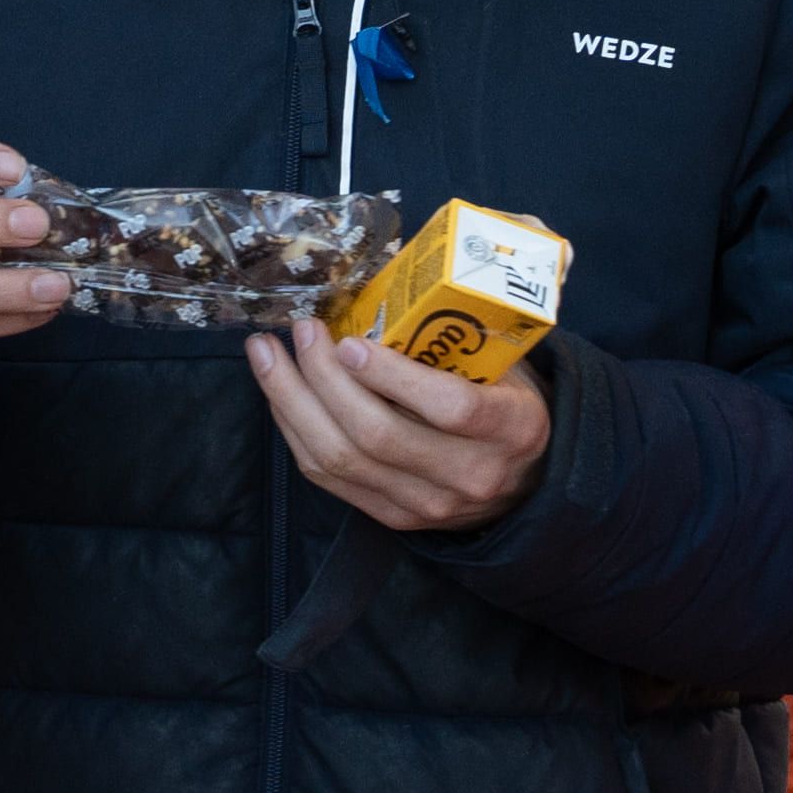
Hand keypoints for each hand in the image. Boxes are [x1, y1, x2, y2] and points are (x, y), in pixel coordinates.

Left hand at [249, 318, 549, 532]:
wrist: (525, 482)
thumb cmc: (507, 401)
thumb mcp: (507, 364)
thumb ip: (466, 332)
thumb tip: (405, 276)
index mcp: (511, 427)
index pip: (451, 407)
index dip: (394, 376)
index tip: (350, 342)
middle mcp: (471, 474)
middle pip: (378, 435)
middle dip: (325, 379)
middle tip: (301, 331)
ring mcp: (428, 504)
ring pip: (342, 459)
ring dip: (294, 403)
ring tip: (268, 354)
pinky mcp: (393, 517)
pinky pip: (329, 477)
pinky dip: (296, 431)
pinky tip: (279, 392)